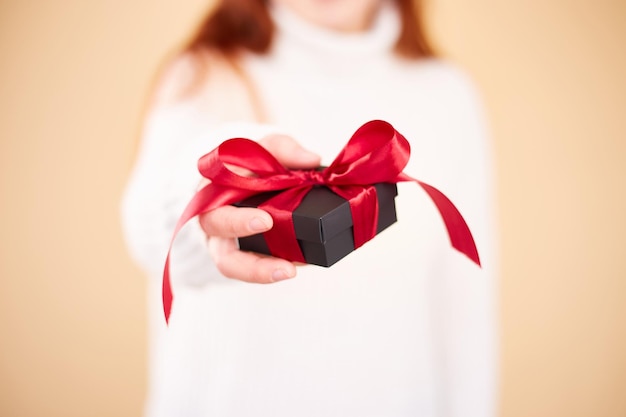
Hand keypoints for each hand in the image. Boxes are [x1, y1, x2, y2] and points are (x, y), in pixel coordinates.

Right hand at [198, 134, 320, 282]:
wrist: (246, 173)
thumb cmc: (251, 162)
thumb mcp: (265, 146)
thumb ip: (283, 149)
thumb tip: (311, 159)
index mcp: (212, 191)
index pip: (214, 209)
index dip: (238, 220)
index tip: (267, 222)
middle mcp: (213, 221)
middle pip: (222, 252)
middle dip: (250, 262)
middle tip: (285, 265)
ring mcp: (224, 241)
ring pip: (231, 265)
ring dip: (260, 273)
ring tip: (290, 272)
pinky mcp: (242, 253)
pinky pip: (252, 267)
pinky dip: (273, 268)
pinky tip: (299, 264)